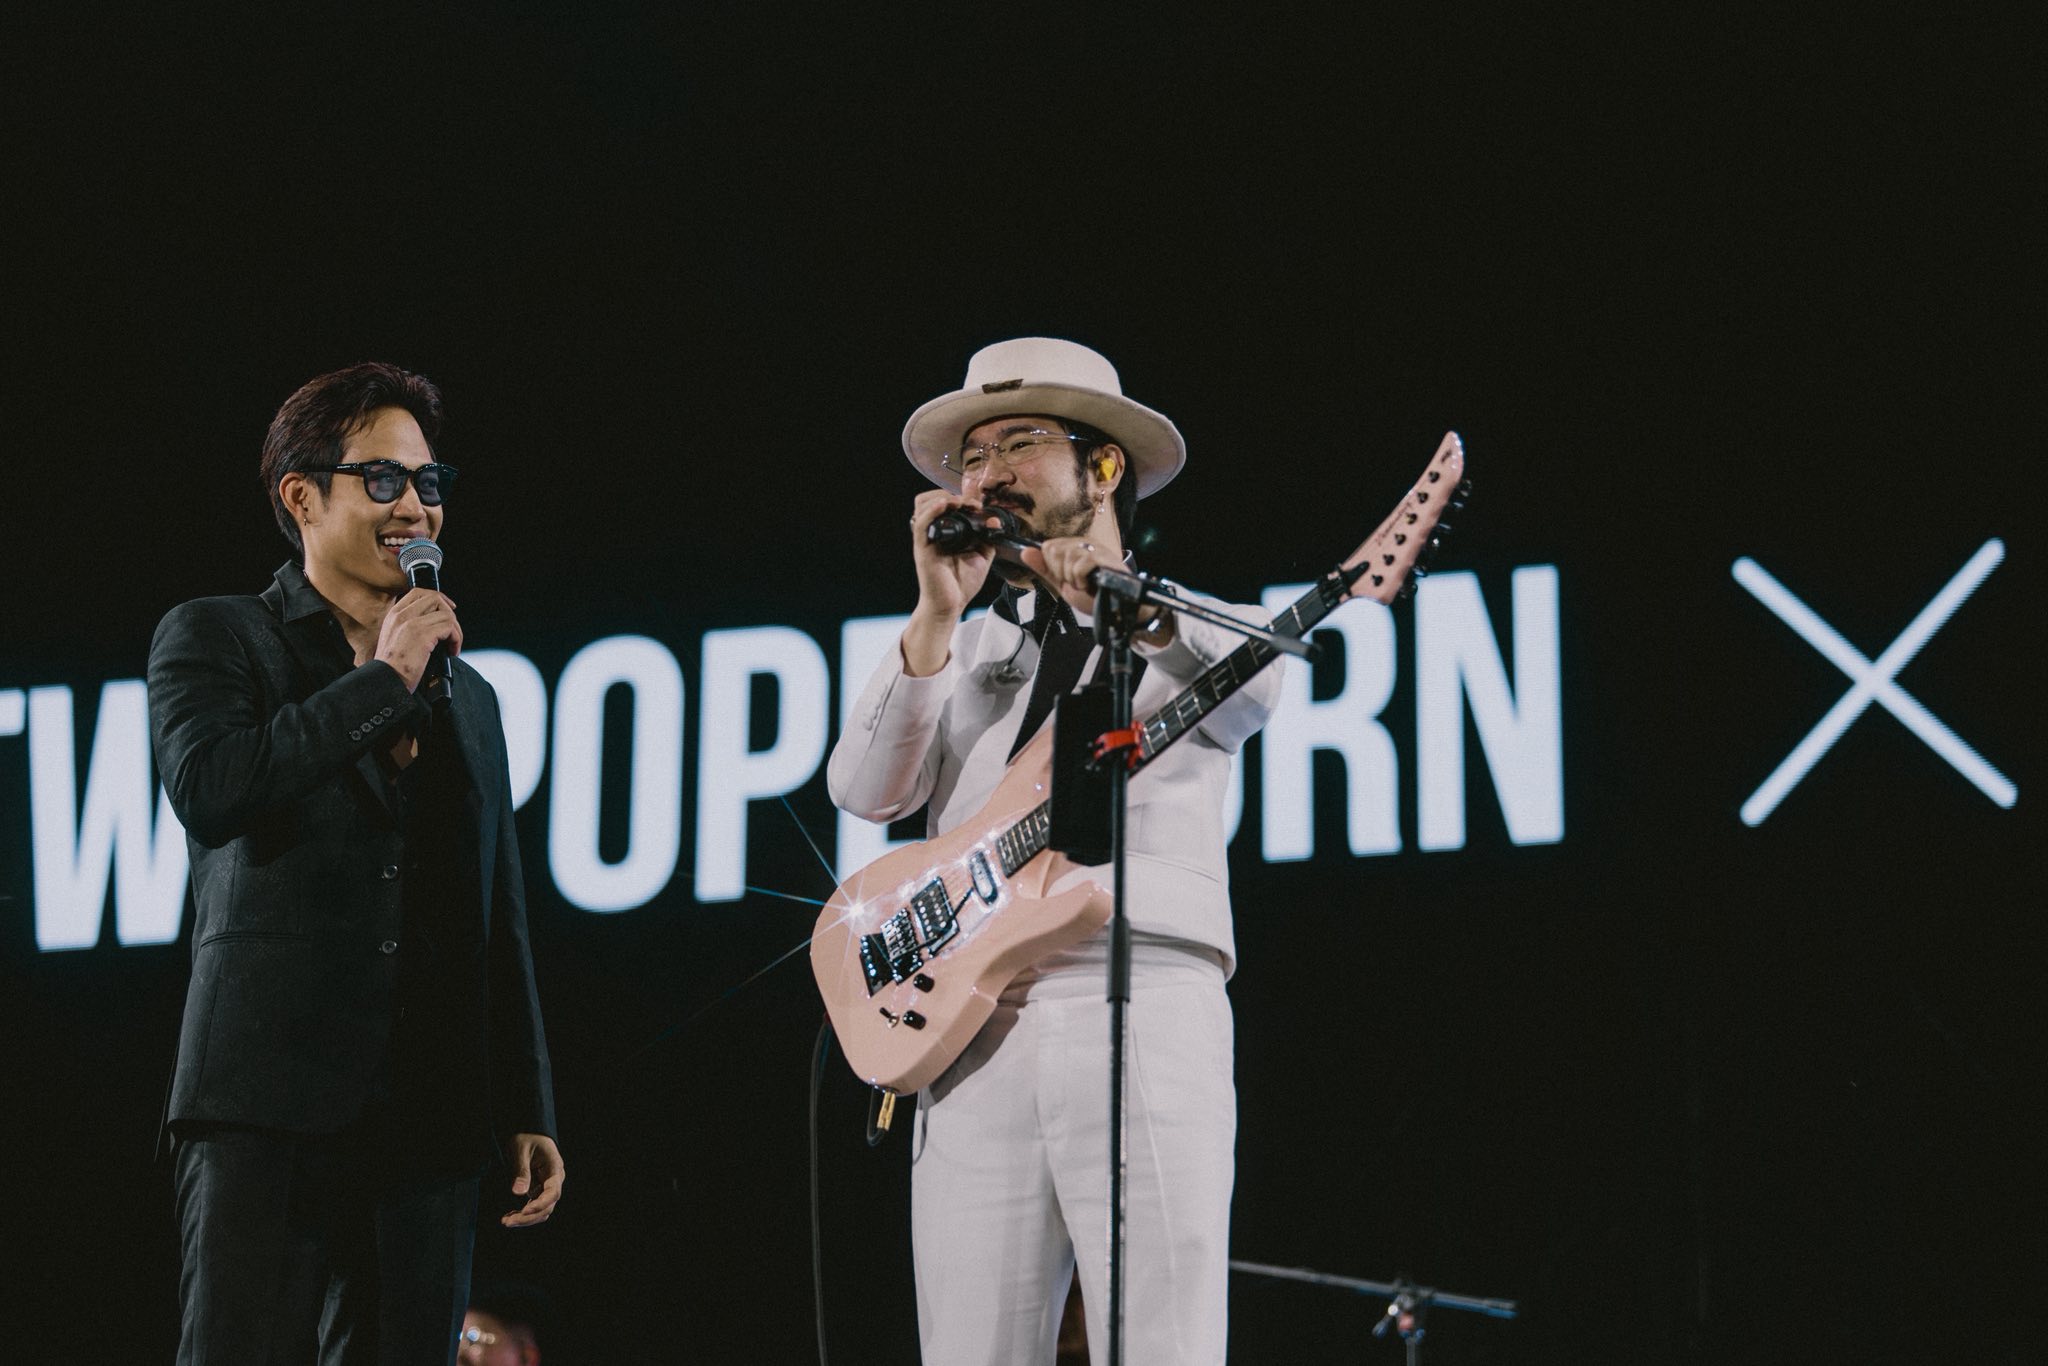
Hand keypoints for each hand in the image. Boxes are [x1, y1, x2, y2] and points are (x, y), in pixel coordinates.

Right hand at [372, 587, 462, 691]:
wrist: (386, 680)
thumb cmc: (392, 666)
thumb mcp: (395, 638)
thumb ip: (409, 625)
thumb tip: (434, 621)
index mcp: (394, 615)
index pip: (418, 593)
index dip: (438, 598)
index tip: (449, 608)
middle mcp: (402, 615)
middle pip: (435, 598)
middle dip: (450, 613)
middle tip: (453, 631)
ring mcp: (412, 623)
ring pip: (446, 614)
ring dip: (456, 630)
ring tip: (452, 645)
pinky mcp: (422, 635)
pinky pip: (449, 628)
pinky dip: (456, 639)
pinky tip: (452, 651)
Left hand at [500, 1132, 563, 1227]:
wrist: (528, 1133)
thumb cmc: (526, 1137)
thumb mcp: (521, 1150)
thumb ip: (521, 1170)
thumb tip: (519, 1193)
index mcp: (554, 1169)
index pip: (553, 1193)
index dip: (540, 1204)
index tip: (524, 1211)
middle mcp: (554, 1181)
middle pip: (547, 1207)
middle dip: (528, 1217)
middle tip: (507, 1222)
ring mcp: (547, 1187)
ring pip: (542, 1211)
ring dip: (525, 1219)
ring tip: (506, 1221)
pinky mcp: (538, 1190)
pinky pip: (534, 1207)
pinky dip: (523, 1215)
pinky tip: (509, 1217)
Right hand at [901, 490, 997, 676]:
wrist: (951, 605)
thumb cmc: (962, 583)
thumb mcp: (981, 556)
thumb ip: (988, 538)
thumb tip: (995, 521)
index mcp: (945, 532)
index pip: (944, 503)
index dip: (960, 498)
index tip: (978, 505)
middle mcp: (933, 532)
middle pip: (928, 499)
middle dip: (947, 493)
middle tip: (966, 502)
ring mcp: (926, 539)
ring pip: (922, 505)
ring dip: (941, 498)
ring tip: (957, 502)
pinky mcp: (922, 549)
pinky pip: (921, 524)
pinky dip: (931, 511)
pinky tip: (944, 505)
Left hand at [1020, 536, 1129, 618]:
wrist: (1115, 609)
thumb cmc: (1093, 595)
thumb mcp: (1062, 583)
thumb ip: (1044, 568)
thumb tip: (1025, 552)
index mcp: (1074, 546)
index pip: (1047, 547)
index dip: (1052, 567)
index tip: (1066, 578)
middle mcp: (1084, 543)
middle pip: (1053, 550)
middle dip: (1061, 573)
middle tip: (1076, 582)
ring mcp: (1094, 548)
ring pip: (1066, 557)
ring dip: (1073, 578)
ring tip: (1085, 584)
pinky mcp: (1103, 557)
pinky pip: (1079, 565)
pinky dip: (1082, 580)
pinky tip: (1091, 585)